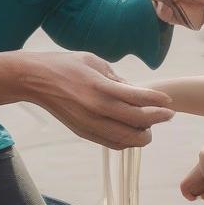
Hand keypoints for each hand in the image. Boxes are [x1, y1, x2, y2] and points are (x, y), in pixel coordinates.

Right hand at [21, 52, 173, 150]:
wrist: (34, 80)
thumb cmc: (65, 65)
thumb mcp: (94, 61)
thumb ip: (117, 78)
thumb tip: (136, 91)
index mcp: (100, 87)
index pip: (138, 98)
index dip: (158, 101)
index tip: (169, 102)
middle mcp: (96, 108)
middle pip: (137, 122)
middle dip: (157, 120)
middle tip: (168, 115)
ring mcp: (89, 123)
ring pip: (126, 139)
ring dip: (143, 134)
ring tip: (150, 126)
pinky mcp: (83, 132)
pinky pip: (111, 143)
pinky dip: (127, 141)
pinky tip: (133, 133)